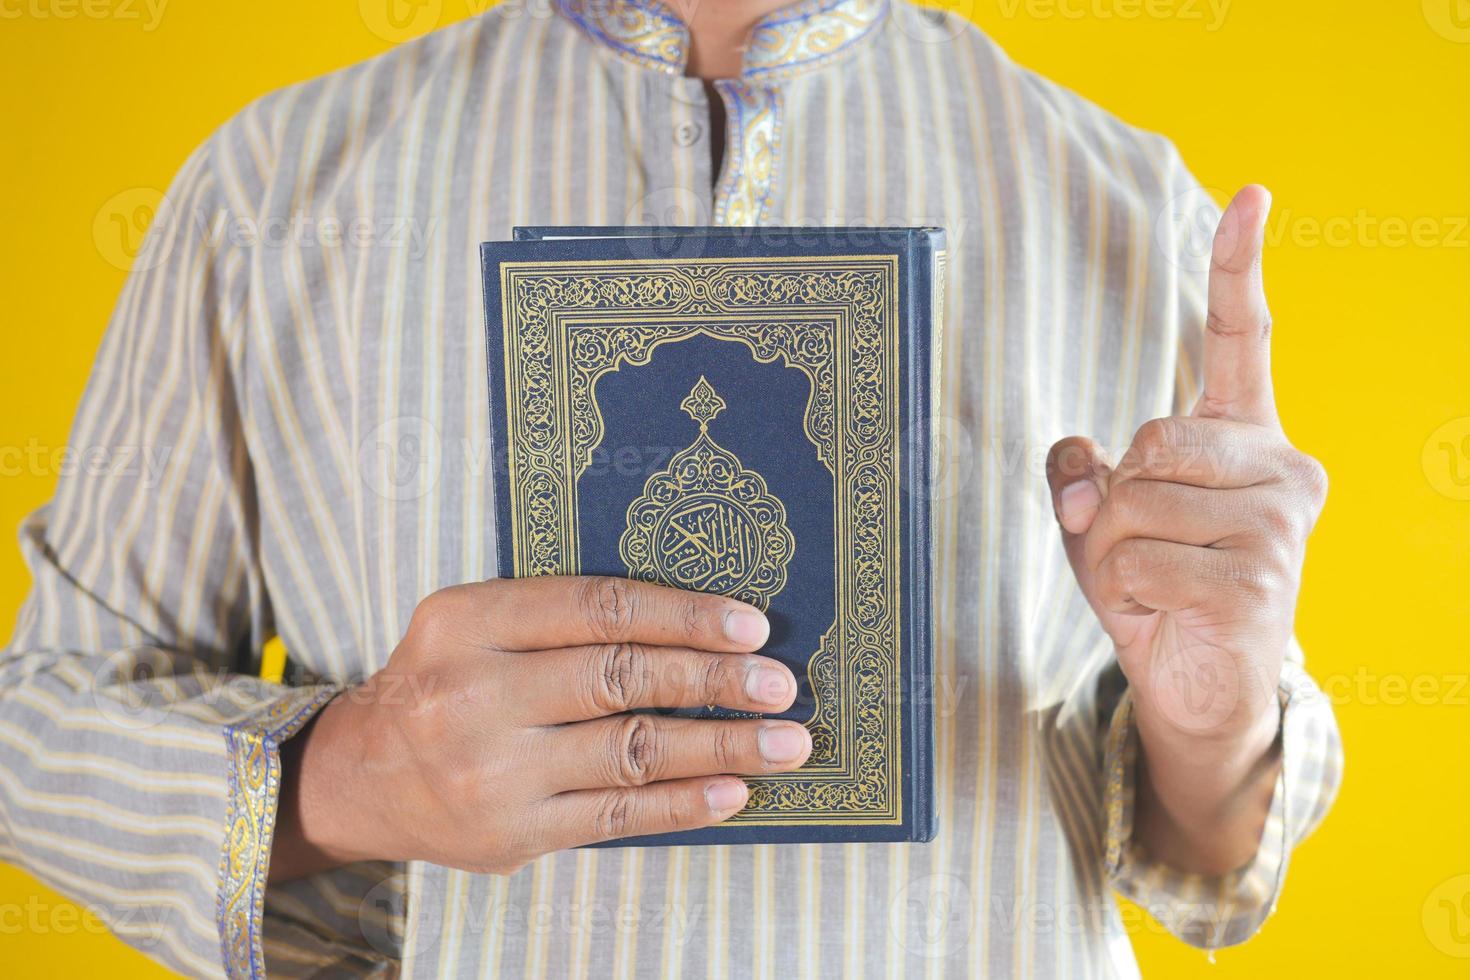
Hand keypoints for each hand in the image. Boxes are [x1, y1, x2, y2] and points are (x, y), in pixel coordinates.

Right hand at [273, 576, 810, 878]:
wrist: (360, 778)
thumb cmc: (442, 682)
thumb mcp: (473, 622)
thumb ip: (559, 616)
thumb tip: (695, 624)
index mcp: (469, 620)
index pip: (597, 607)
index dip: (682, 614)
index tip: (750, 624)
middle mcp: (475, 694)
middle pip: (620, 678)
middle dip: (714, 680)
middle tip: (781, 684)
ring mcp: (493, 772)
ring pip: (630, 751)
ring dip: (721, 746)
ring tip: (787, 743)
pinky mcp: (514, 834)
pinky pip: (616, 816)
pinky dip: (683, 803)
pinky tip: (735, 792)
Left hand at [1045, 186, 1327, 871]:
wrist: (1202, 688)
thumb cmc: (1160, 591)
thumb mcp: (1105, 522)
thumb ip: (1084, 476)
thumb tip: (1074, 462)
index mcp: (1250, 443)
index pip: (1243, 341)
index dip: (1238, 267)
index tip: (1251, 195)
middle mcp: (1282, 472)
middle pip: (1148, 439)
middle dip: (1112, 501)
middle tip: (1139, 551)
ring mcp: (1277, 527)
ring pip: (1134, 502)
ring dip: (1110, 552)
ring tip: (1152, 586)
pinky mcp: (1257, 581)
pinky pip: (1139, 561)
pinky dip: (1125, 592)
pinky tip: (1164, 614)